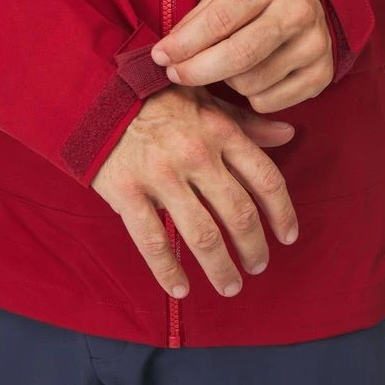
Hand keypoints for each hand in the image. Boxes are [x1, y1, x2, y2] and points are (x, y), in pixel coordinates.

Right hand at [90, 85, 297, 299]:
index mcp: (219, 130)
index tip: (289, 236)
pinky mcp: (127, 192)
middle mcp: (196, 154)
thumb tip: (288, 134)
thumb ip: (246, 123)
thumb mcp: (206, 101)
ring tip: (230, 285)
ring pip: (202, 235)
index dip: (283, 214)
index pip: (267, 179)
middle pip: (239, 214)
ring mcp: (160, 175)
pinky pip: (153, 242)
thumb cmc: (157, 100)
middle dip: (254, 248)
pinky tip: (180, 289)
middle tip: (258, 266)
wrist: (95, 95)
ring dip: (221, 268)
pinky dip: (169, 272)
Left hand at [150, 0, 333, 112]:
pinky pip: (267, 102)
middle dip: (197, 70)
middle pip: (238, 55)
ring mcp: (315, 45)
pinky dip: (250, 96)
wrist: (315, 2)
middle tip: (175, 74)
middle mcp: (299, 12)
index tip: (160, 57)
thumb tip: (166, 53)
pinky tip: (253, 76)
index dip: (185, 43)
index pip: (221, 19)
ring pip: (250, 83)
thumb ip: (198, 19)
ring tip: (228, 66)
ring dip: (227, 81)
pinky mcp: (321, 75)